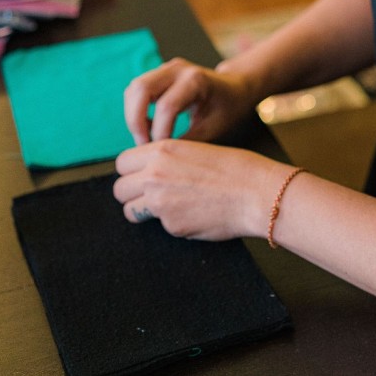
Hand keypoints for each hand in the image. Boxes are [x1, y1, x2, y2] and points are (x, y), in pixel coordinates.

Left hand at [113, 138, 281, 239]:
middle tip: (150, 195)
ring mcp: (160, 202)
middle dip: (132, 193)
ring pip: (129, 211)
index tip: (142, 176)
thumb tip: (147, 172)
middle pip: (119, 188)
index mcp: (162, 151)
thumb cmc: (235, 168)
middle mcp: (154, 175)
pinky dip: (171, 222)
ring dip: (142, 211)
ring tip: (167, 207)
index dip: (131, 171)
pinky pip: (158, 225)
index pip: (122, 163)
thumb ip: (167, 160)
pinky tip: (192, 214)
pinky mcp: (171, 225)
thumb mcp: (195, 150)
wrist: (256, 192)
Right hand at [124, 56, 257, 144]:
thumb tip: (163, 161)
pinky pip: (136, 91)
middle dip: (136, 121)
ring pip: (134, 88)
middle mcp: (177, 69)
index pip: (166, 107)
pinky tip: (149, 127)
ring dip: (133, 116)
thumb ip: (188, 143)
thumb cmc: (228, 109)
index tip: (161, 153)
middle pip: (140, 89)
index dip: (159, 133)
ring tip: (145, 139)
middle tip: (143, 146)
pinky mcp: (158, 75)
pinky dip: (135, 110)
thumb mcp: (214, 128)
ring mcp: (165, 69)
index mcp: (196, 80)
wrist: (234, 89)